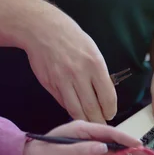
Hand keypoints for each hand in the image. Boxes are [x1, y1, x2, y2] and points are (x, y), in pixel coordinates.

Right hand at [22, 6, 116, 122]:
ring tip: (89, 123)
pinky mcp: (50, 85)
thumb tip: (103, 97)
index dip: (110, 111)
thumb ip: (98, 74)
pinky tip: (75, 110)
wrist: (43, 29)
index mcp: (95, 64)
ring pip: (76, 111)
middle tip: (100, 125)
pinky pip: (63, 103)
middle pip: (92, 109)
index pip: (107, 97)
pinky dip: (70, 109)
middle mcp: (79, 74)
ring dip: (84, 121)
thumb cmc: (72, 39)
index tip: (110, 114)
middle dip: (98, 121)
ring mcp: (63, 81)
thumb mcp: (92, 51)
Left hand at [22, 121, 141, 154]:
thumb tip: (103, 147)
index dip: (124, 137)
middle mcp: (88, 136)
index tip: (137, 144)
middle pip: (113, 141)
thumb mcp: (62, 151)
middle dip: (128, 149)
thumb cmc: (43, 153)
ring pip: (111, 151)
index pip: (108, 131)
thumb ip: (82, 149)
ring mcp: (88, 145)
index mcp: (82, 129)